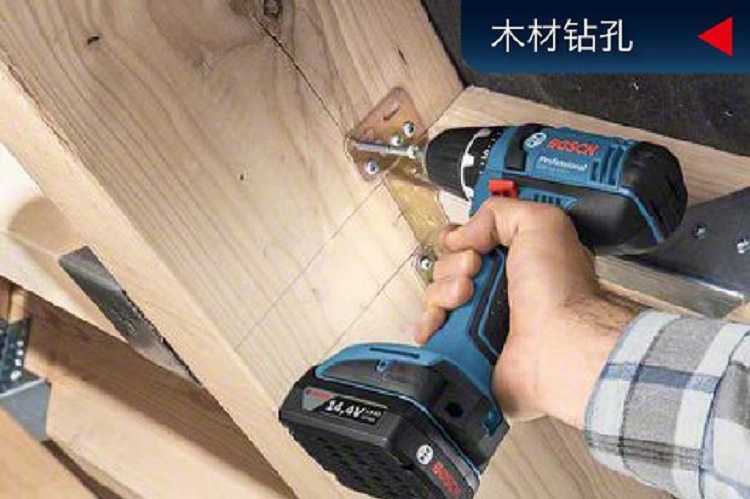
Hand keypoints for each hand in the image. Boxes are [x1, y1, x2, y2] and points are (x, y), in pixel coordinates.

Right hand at [415, 197, 639, 427]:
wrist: (559, 346)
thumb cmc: (562, 293)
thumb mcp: (542, 223)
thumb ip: (500, 211)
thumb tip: (461, 234)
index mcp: (515, 260)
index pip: (468, 242)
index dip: (461, 239)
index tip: (471, 243)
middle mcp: (497, 290)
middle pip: (446, 267)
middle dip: (454, 265)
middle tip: (475, 271)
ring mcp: (479, 320)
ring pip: (435, 297)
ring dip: (443, 294)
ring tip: (466, 299)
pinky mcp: (466, 348)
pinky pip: (431, 332)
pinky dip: (429, 325)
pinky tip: (443, 321)